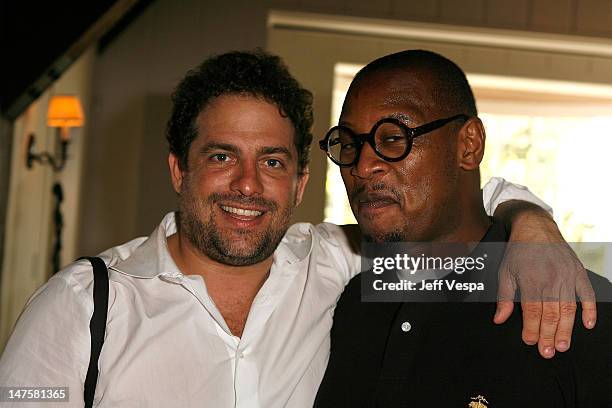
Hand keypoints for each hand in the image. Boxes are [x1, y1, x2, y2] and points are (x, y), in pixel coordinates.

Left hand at [493, 200, 596, 358]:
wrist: (535, 227)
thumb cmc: (517, 252)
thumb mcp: (504, 272)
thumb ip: (504, 298)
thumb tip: (498, 320)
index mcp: (530, 281)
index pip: (532, 312)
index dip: (531, 329)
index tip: (530, 342)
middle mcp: (550, 280)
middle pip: (551, 314)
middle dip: (549, 335)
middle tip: (548, 352)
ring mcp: (566, 277)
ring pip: (568, 309)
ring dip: (567, 329)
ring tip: (563, 346)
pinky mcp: (578, 273)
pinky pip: (587, 294)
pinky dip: (590, 310)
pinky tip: (588, 325)